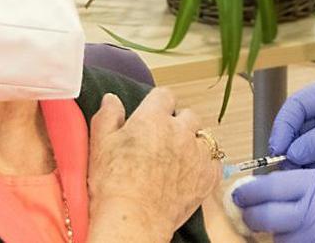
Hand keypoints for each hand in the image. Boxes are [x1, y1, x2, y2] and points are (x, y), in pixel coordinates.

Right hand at [87, 89, 221, 240]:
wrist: (134, 219)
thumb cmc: (114, 184)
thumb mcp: (100, 145)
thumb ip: (107, 117)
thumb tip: (112, 100)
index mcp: (153, 118)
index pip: (164, 95)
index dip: (158, 104)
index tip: (154, 113)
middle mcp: (180, 131)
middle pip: (188, 115)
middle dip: (178, 123)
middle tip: (164, 140)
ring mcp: (197, 153)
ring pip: (204, 137)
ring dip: (193, 143)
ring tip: (179, 158)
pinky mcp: (208, 176)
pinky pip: (214, 162)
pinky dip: (205, 165)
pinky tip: (191, 173)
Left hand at [233, 168, 314, 241]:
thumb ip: (303, 184)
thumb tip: (263, 191)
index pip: (268, 187)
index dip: (247, 192)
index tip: (239, 194)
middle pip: (263, 217)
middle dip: (251, 217)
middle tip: (249, 214)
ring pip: (277, 240)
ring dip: (276, 235)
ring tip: (288, 227)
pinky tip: (302, 238)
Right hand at [269, 74, 314, 185]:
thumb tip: (291, 151)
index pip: (297, 105)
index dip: (284, 125)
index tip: (278, 146)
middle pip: (294, 128)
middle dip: (288, 147)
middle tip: (283, 166)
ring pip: (300, 149)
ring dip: (298, 163)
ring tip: (301, 175)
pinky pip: (312, 164)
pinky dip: (309, 172)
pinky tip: (314, 178)